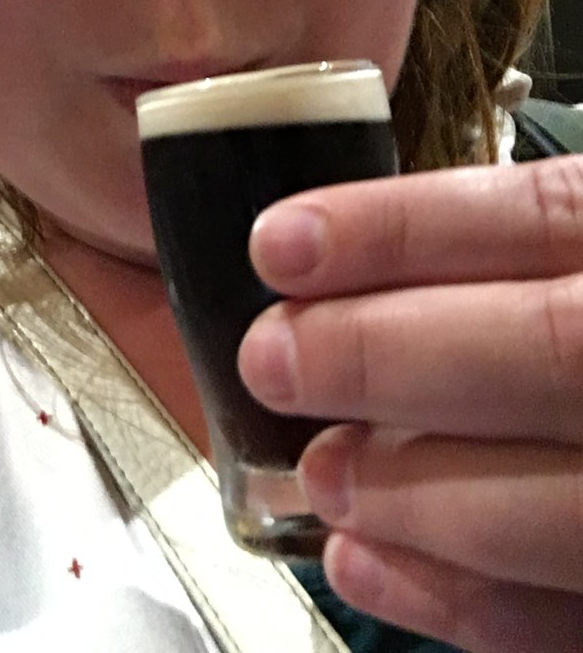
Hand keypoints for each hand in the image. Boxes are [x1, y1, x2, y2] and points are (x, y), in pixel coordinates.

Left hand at [238, 156, 582, 652]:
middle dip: (387, 354)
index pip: (538, 213)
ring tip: (321, 470)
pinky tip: (369, 563)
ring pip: (566, 504)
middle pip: (552, 349)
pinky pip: (576, 617)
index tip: (283, 242)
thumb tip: (360, 269)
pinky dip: (467, 604)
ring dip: (417, 492)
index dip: (399, 228)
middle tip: (274, 356)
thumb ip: (530, 252)